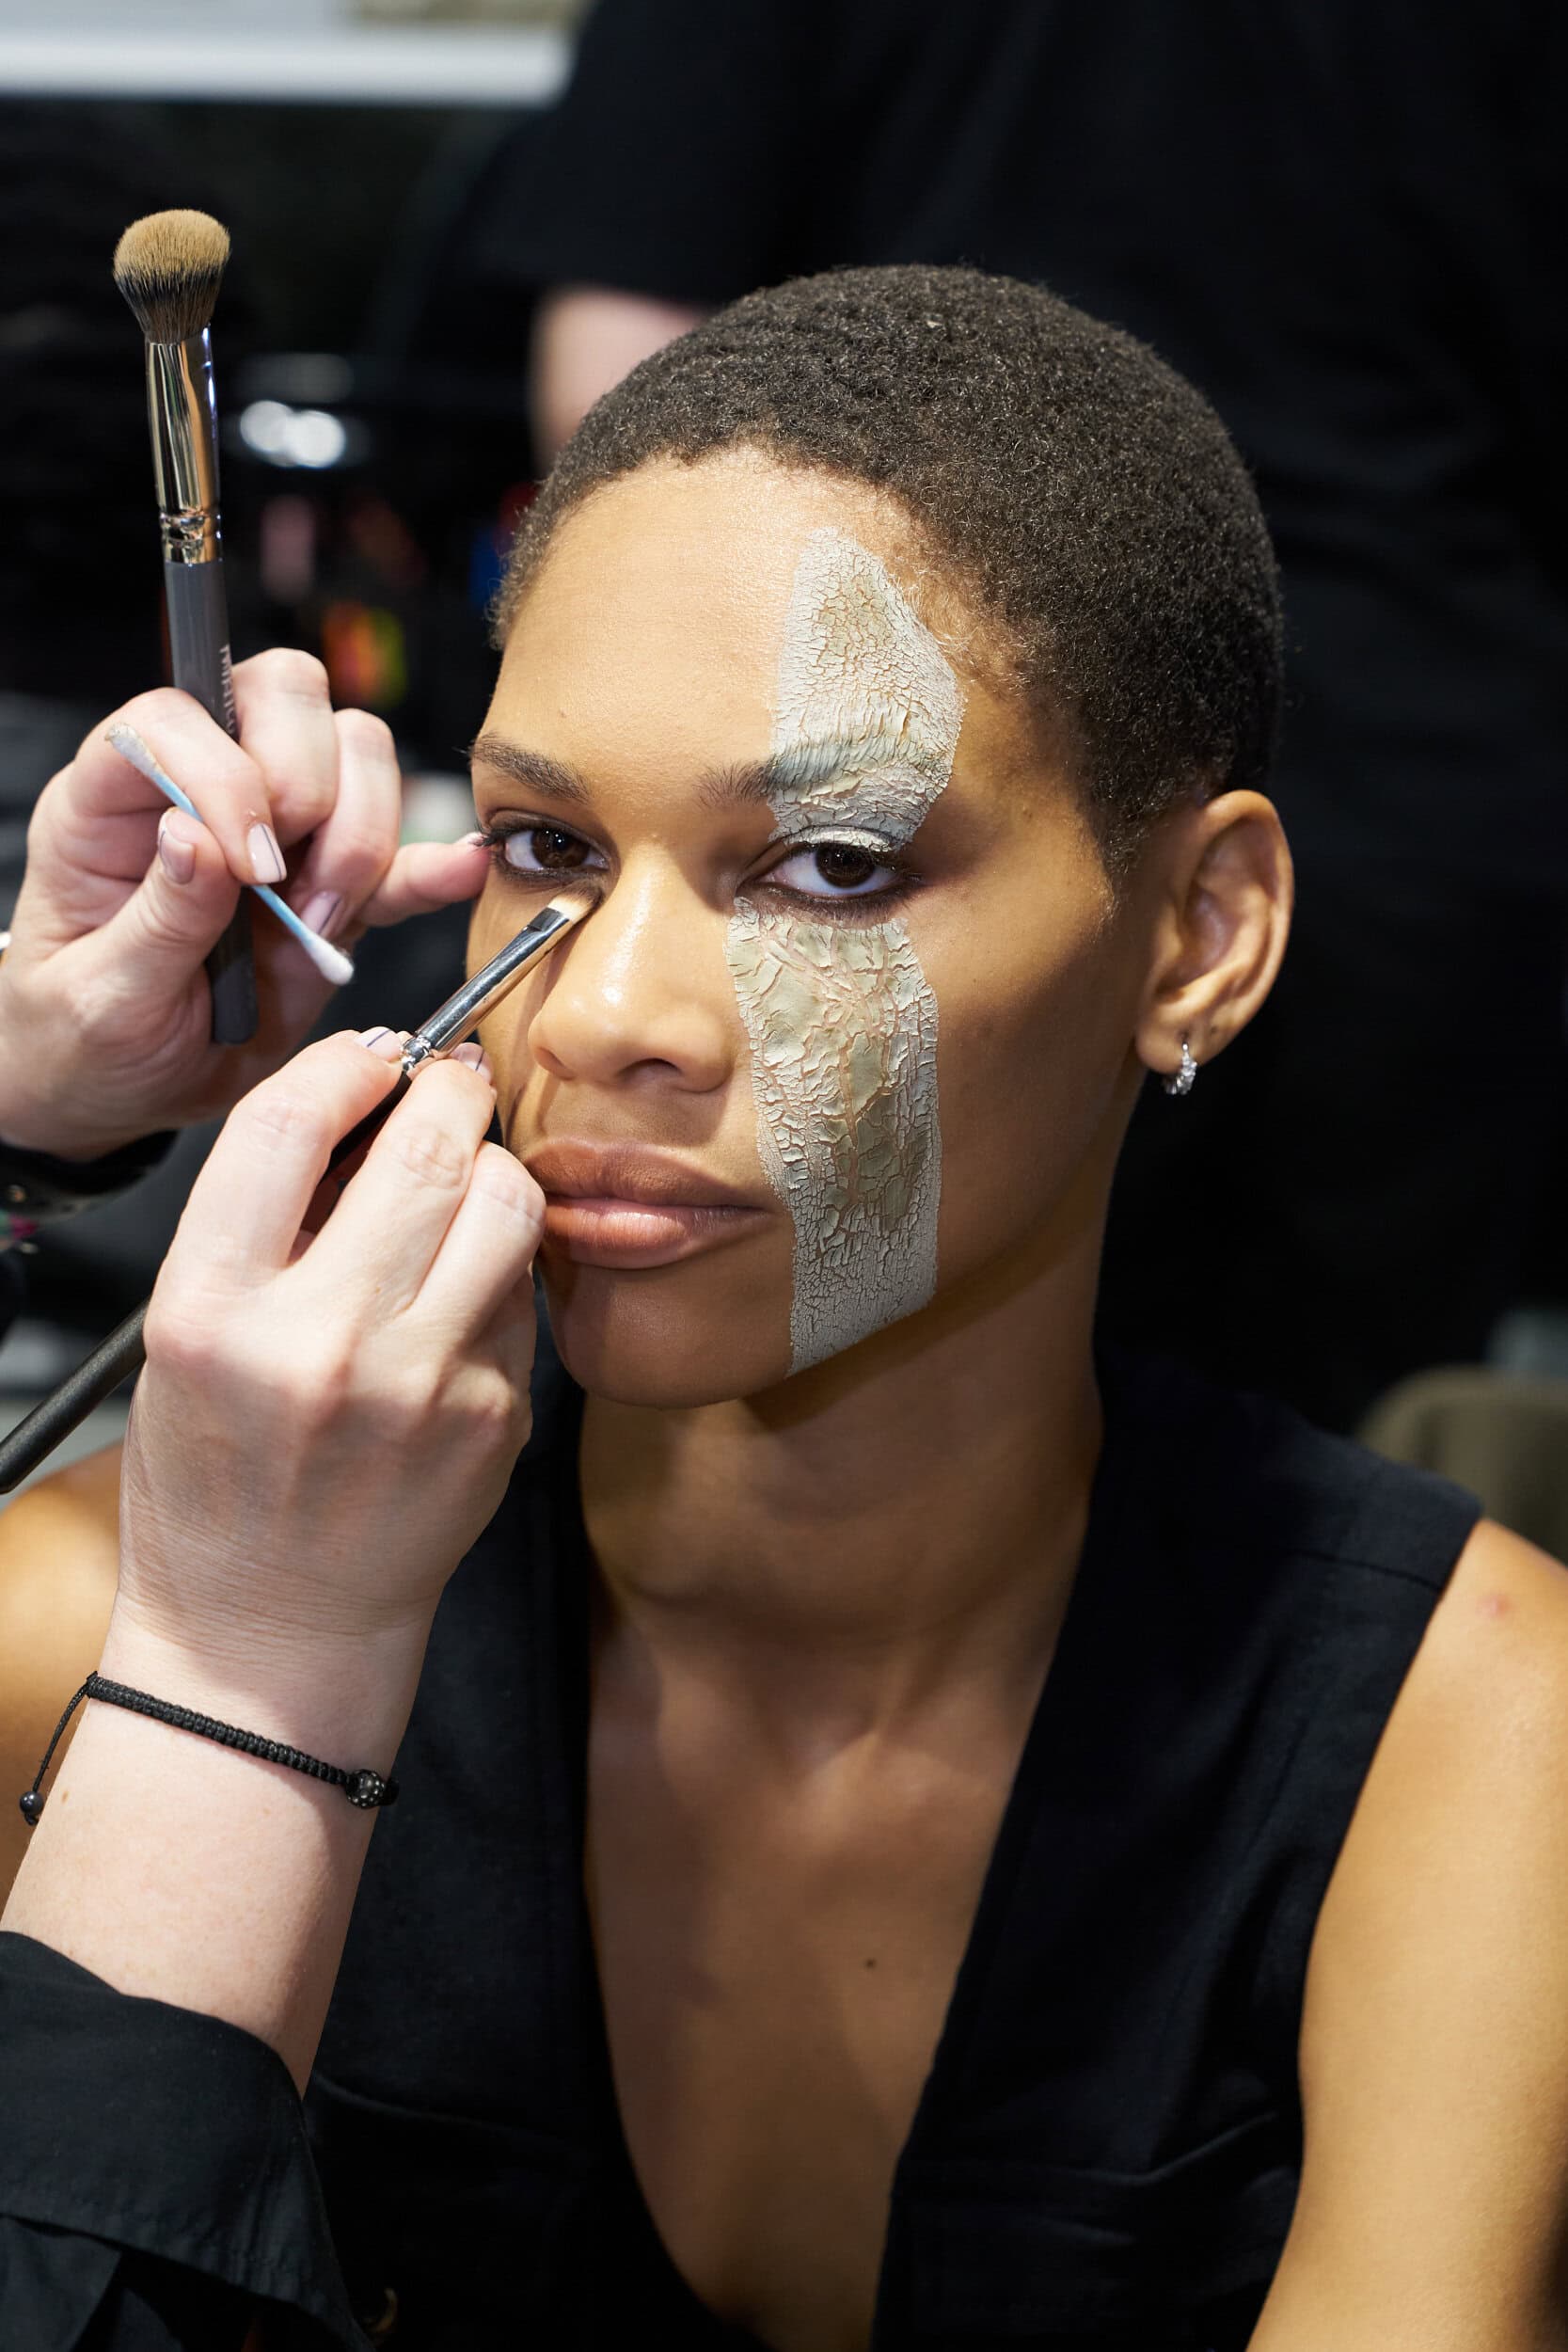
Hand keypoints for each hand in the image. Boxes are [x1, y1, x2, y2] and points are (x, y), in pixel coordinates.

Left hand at [0, 652, 490, 1158]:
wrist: (124, 1091)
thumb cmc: (83, 1038)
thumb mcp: (99, 998)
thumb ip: (156, 919)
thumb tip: (196, 837)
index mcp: (109, 799)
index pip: (175, 716)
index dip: (225, 773)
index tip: (246, 868)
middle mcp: (200, 788)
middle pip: (283, 695)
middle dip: (307, 787)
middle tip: (286, 886)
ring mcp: (276, 830)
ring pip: (356, 750)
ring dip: (360, 838)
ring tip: (321, 924)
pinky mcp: (331, 883)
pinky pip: (401, 850)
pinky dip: (430, 861)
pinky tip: (455, 874)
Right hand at [118, 1028, 541, 1659]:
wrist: (271, 1632)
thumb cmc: (216, 1482)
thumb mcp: (184, 1342)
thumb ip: (263, 1226)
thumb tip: (366, 1108)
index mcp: (211, 1312)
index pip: (286, 1125)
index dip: (344, 1063)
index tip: (370, 1056)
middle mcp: (319, 1341)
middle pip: (423, 1145)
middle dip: (447, 1088)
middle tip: (449, 1083)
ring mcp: (421, 1382)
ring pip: (504, 1202)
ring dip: (493, 1164)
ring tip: (469, 1174)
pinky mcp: (495, 1417)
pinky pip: (524, 1289)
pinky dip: (504, 1263)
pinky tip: (469, 1281)